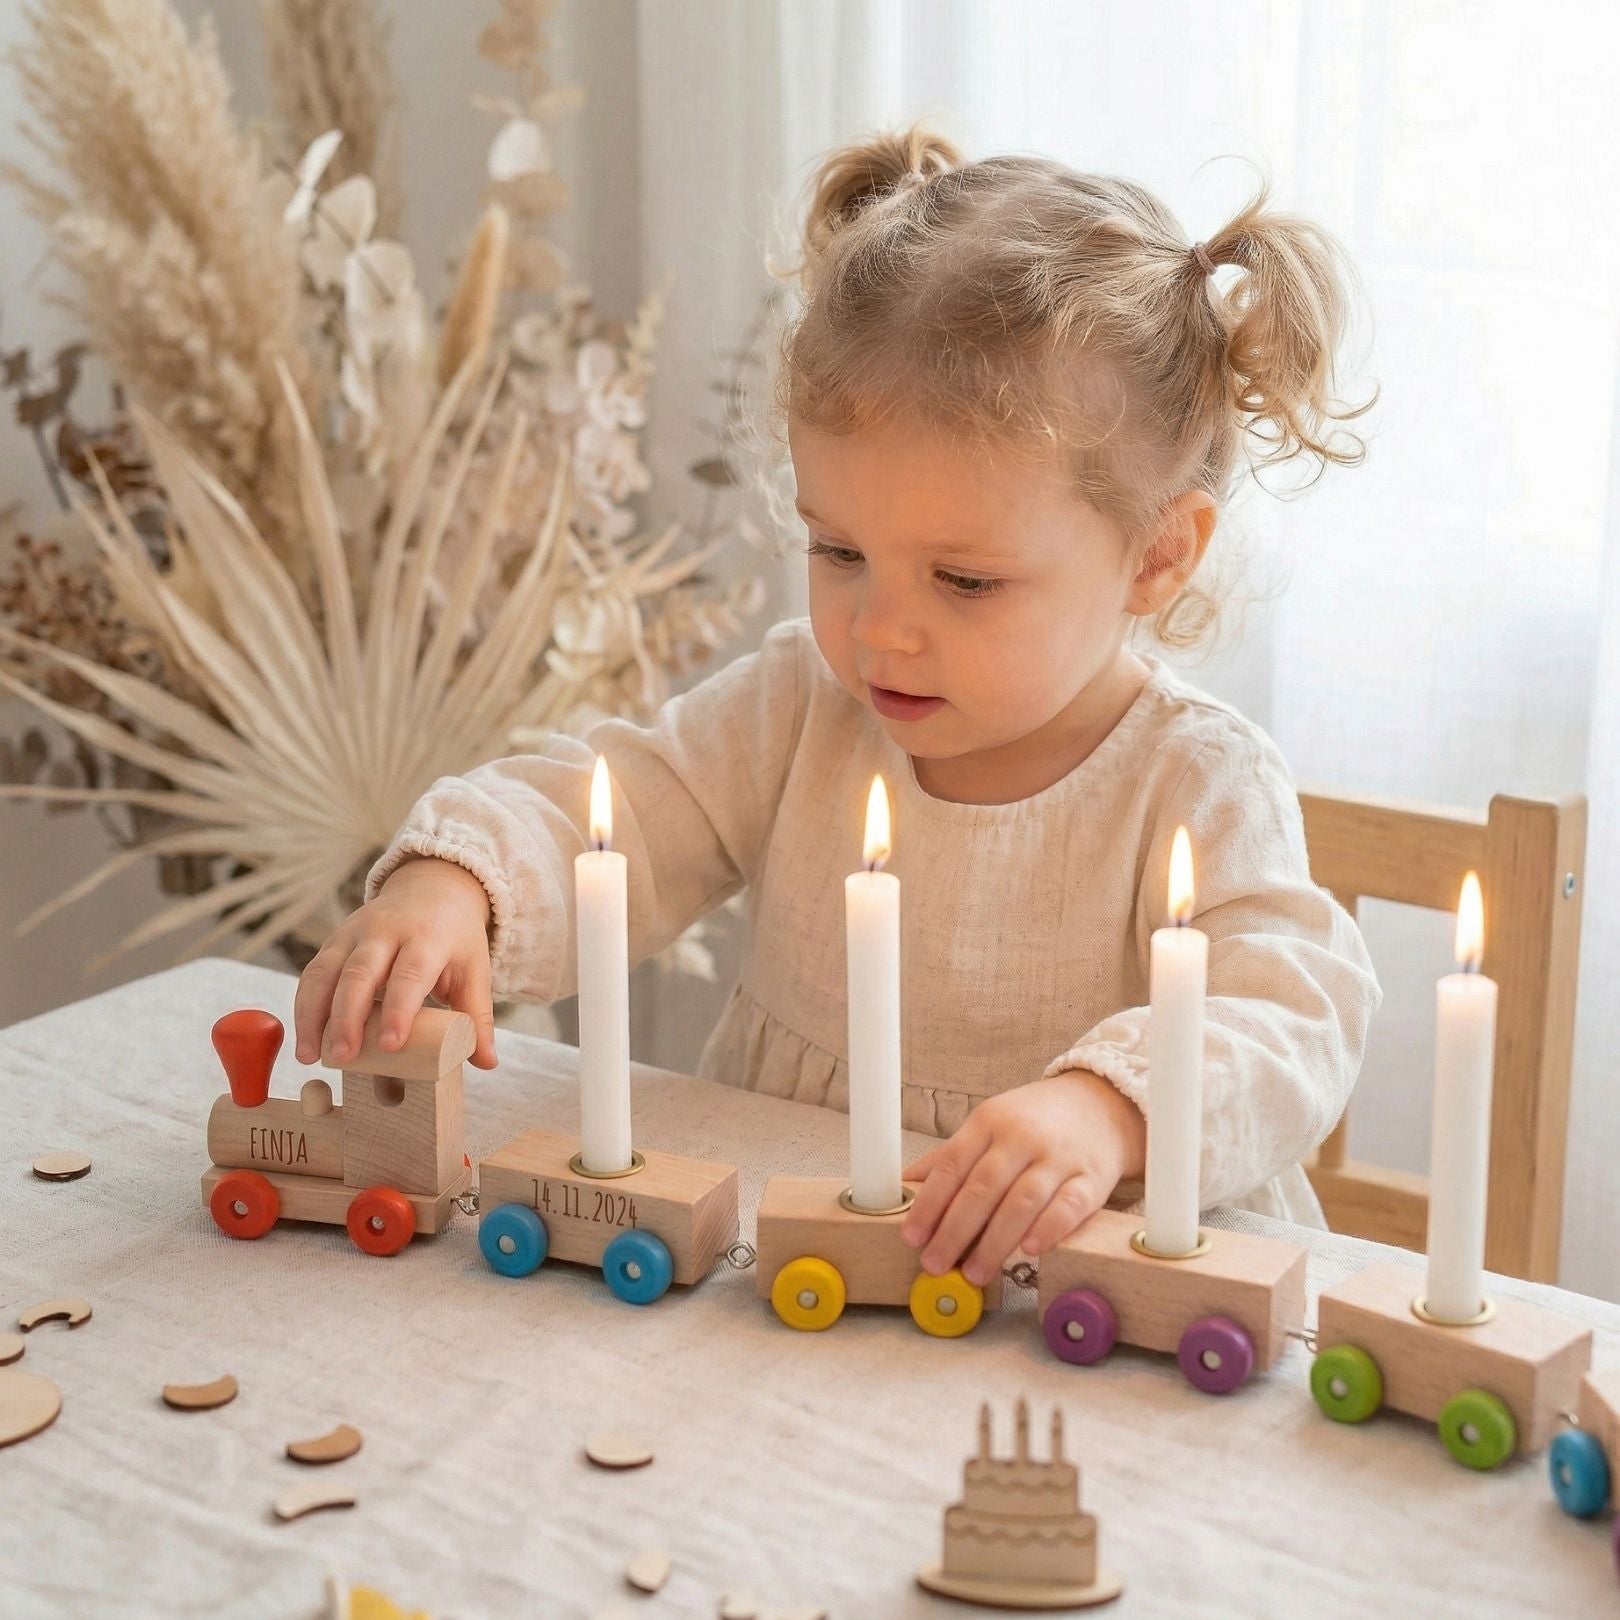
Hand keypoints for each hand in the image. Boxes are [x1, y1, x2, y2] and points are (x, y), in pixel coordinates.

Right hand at [293, 857, 498, 1071]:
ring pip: (327, 972)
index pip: (411, 974)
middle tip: (342, 1057)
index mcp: (428, 938)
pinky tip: (304, 1037)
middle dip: (347, 1017)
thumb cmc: (454, 939)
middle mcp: (386, 931)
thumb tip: (486, 1063)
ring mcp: (355, 933)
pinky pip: (313, 972)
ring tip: (309, 1055)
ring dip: (313, 1015)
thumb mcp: (474, 970)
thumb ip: (477, 1016)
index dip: (399, 1009)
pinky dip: (304, 1005)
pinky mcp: (334, 940)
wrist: (433, 889)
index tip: (390, 1044)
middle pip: (360, 973)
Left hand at [899, 1072, 1146, 1287]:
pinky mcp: (1091, 1178)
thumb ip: (950, 1158)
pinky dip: (1049, 1228)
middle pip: (983, 1187)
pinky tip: (1030, 1250)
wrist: (1100, 1104)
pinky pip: (1070, 1205)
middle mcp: (1021, 1137)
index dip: (929, 1204)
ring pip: (1022, 1200)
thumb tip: (903, 1188)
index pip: (952, 1165)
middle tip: (935, 1264)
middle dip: (955, 1230)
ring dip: (995, 1241)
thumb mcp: (988, 1126)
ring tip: (975, 1273)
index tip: (911, 1237)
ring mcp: (1058, 1157)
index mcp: (989, 1122)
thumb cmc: (1033, 1122)